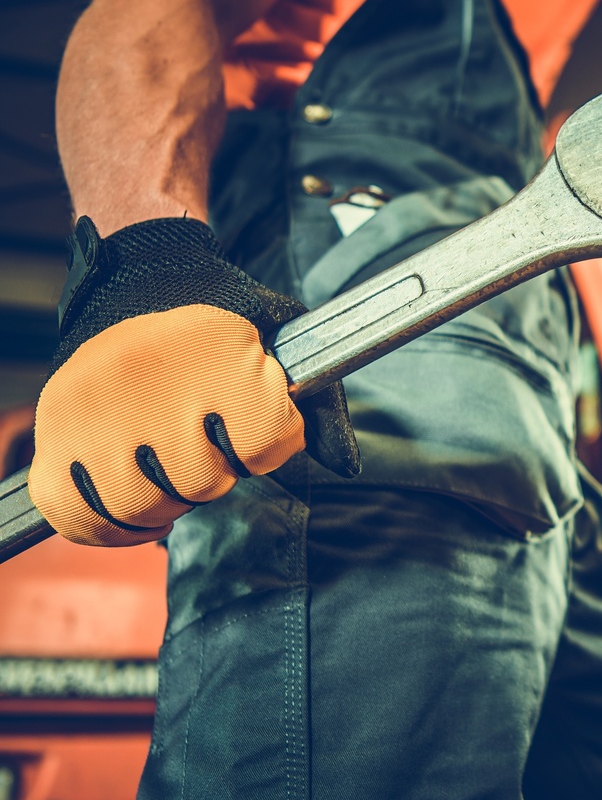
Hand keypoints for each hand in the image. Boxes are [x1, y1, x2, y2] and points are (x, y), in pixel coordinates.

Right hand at [28, 217, 357, 545]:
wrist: (137, 274)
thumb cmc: (221, 315)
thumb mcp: (281, 338)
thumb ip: (320, 405)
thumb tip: (346, 465)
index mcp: (218, 356)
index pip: (265, 444)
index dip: (266, 444)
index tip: (247, 422)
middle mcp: (151, 384)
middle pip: (203, 483)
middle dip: (212, 473)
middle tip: (199, 441)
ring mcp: (96, 412)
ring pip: (143, 506)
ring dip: (162, 499)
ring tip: (163, 463)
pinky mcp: (57, 433)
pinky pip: (81, 515)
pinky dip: (110, 525)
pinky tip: (130, 501)